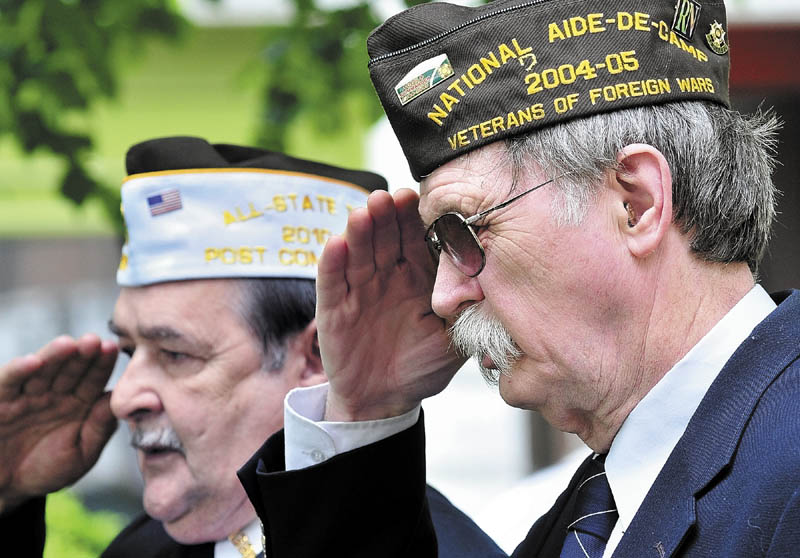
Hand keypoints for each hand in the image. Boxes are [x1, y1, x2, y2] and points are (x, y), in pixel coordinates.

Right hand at [0, 334, 118, 512]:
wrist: (7, 488)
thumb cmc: (48, 470)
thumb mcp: (82, 453)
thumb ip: (100, 427)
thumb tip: (119, 400)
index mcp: (79, 403)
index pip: (93, 379)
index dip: (102, 364)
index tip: (113, 348)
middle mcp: (54, 394)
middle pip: (70, 369)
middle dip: (82, 354)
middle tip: (95, 340)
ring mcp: (27, 396)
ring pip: (43, 371)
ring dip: (54, 356)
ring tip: (69, 344)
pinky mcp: (1, 402)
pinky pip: (9, 383)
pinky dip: (19, 371)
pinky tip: (34, 362)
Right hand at [317, 189, 464, 420]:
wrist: (384, 401)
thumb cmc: (422, 367)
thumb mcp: (453, 341)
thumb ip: (467, 313)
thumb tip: (491, 288)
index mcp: (418, 278)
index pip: (417, 241)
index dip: (418, 220)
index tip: (423, 199)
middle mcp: (388, 276)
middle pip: (387, 238)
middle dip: (389, 216)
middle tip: (392, 196)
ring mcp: (359, 289)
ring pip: (359, 253)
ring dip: (361, 231)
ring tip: (364, 211)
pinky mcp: (334, 308)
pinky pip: (332, 282)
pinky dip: (332, 263)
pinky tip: (335, 243)